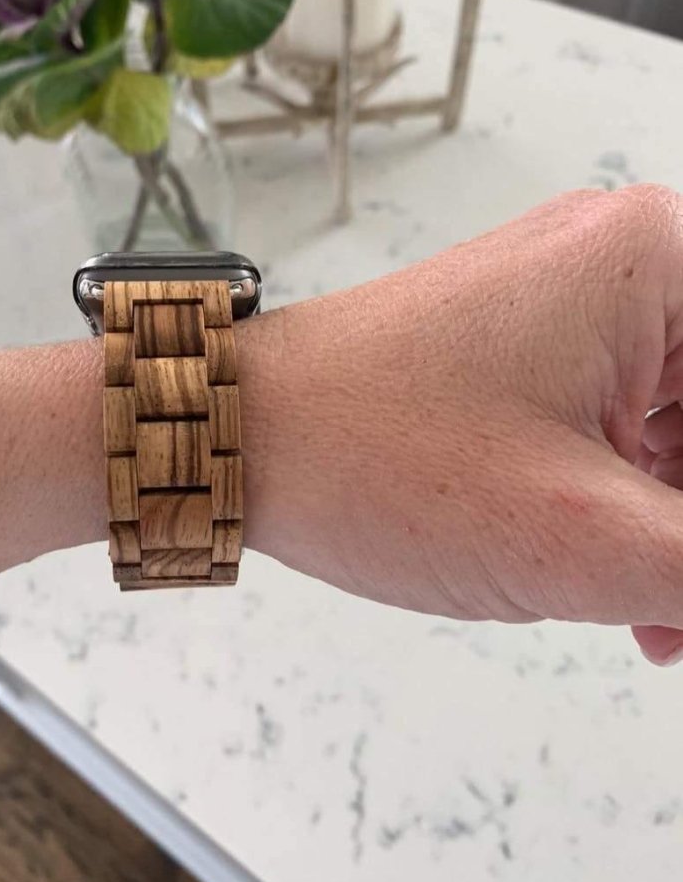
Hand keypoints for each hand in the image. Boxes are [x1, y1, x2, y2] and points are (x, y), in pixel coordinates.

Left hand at [239, 184, 682, 663]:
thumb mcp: (592, 540)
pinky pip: (629, 422)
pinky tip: (633, 590)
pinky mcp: (532, 344)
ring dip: (682, 527)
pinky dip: (641, 505)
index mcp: (660, 259)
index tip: (680, 562)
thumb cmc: (371, 454)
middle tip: (673, 604)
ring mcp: (572, 302)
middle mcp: (621, 261)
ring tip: (661, 622)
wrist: (242, 439)